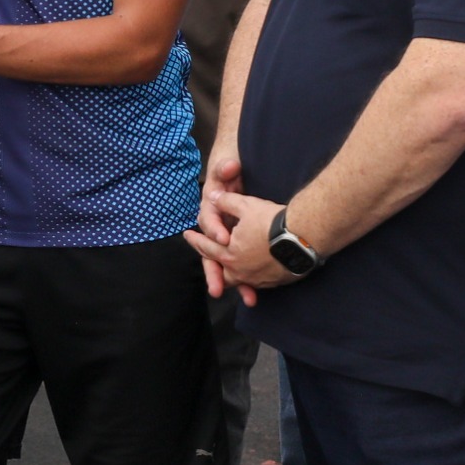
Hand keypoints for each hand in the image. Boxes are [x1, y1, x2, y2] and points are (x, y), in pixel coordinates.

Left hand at [183, 191, 291, 304]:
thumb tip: (213, 196)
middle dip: (211, 266)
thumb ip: (226, 201)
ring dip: (232, 277)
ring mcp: (258, 279)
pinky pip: (258, 283)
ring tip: (228, 275)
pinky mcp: (274, 282)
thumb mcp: (245, 205)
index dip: (196, 239)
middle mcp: (240, 271)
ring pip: (239, 280)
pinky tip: (254, 275)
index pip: (207, 247)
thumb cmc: (272, 221)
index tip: (188, 235)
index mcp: (229, 253)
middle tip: (205, 262)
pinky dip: (252, 279)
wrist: (304, 238)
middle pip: (220, 270)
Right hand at [195, 155, 246, 294]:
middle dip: (215, 273)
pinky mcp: (235, 249)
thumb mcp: (226, 170)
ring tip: (248, 299)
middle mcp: (216, 231)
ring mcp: (225, 242)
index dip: (215, 229)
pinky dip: (246, 283)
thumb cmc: (227, 175)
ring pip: (225, 268)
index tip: (224, 237)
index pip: (209, 223)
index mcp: (211, 213)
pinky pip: (237, 270)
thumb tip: (229, 165)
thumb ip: (225, 168)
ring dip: (234, 284)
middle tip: (218, 289)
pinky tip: (254, 296)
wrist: (229, 177)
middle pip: (212, 256)